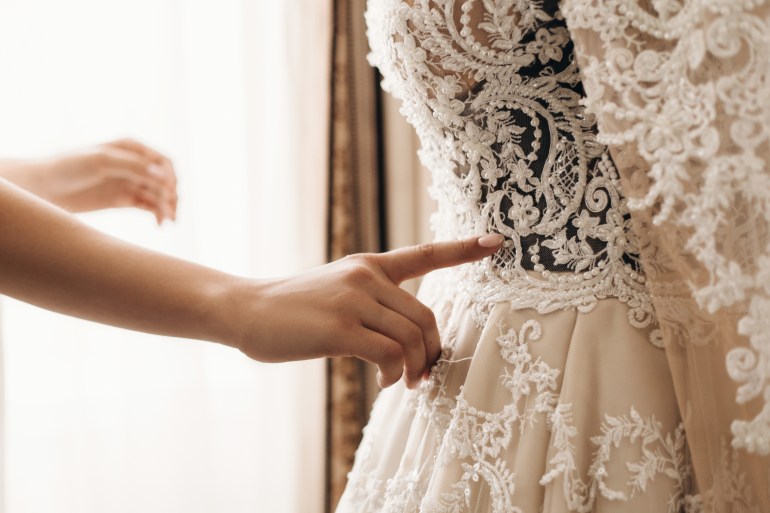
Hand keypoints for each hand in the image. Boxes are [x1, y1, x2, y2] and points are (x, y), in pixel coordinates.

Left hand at [1, 139, 177, 222]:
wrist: (44, 186)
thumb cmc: (68, 167)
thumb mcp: (101, 161)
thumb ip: (133, 166)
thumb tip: (164, 176)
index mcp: (131, 148)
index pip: (163, 162)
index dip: (171, 177)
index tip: (169, 193)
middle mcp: (134, 164)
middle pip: (165, 180)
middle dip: (171, 196)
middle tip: (171, 213)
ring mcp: (129, 182)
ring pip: (159, 195)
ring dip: (167, 207)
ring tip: (168, 222)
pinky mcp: (123, 199)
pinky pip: (148, 206)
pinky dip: (157, 214)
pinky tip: (160, 223)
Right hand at [233, 234, 503, 388]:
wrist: (248, 310)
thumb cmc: (295, 309)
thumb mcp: (337, 291)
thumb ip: (373, 303)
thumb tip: (406, 343)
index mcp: (370, 265)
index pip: (425, 252)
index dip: (463, 249)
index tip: (497, 241)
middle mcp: (367, 276)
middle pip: (426, 317)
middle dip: (431, 352)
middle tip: (422, 376)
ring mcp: (354, 299)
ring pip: (412, 338)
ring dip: (414, 368)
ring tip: (401, 382)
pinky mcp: (340, 327)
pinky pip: (389, 354)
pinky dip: (394, 374)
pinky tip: (384, 381)